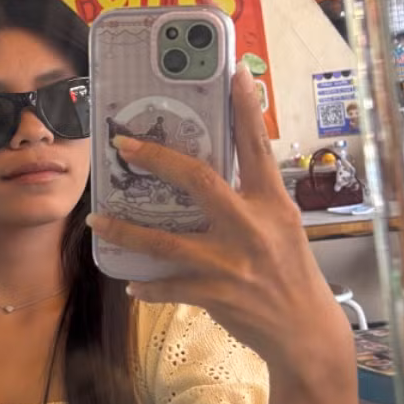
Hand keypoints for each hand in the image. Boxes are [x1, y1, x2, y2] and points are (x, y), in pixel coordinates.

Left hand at [87, 63, 352, 379]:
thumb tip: (210, 169)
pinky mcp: (216, 293)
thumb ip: (250, 197)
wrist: (305, 331)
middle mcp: (252, 227)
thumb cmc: (288, 271)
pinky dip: (147, 284)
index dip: (246, 108)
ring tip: (98, 220)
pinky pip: (169, 285)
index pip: (257, 147)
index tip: (234, 72)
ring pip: (166, 241)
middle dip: (157, 160)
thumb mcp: (281, 225)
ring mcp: (232, 262)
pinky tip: (130, 281)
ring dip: (127, 231)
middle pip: (199, 181)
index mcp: (272, 203)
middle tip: (123, 145)